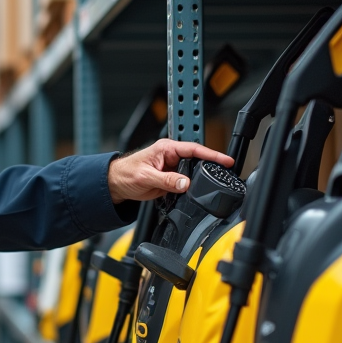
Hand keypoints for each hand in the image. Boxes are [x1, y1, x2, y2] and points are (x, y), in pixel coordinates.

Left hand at [108, 139, 234, 202]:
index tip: (225, 160)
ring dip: (201, 180)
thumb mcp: (146, 177)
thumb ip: (167, 180)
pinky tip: (197, 193)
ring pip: (193, 174)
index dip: (211, 155)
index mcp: (167, 149)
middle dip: (211, 167)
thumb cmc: (126, 173)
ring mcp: (172, 169)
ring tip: (213, 185)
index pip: (194, 149)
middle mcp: (171, 157)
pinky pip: (185, 185)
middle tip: (225, 174)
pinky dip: (192, 189)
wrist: (115, 185)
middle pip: (197, 161)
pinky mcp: (170, 181)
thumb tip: (185, 183)